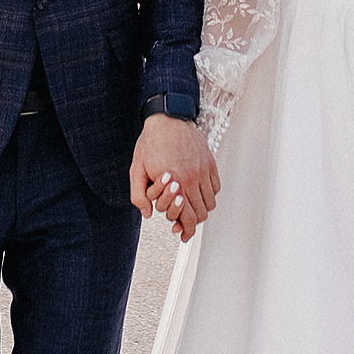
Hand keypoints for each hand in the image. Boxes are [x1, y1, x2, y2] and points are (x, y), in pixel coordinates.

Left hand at [129, 114, 218, 242]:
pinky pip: (216, 187)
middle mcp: (192, 178)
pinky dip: (210, 194)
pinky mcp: (209, 162)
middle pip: (201, 213)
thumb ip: (139, 195)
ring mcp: (203, 170)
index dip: (187, 231)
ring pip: (210, 202)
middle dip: (193, 222)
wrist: (167, 119)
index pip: (188, 217)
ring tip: (191, 206)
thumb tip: (147, 214)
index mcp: (175, 183)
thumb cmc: (151, 142)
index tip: (184, 235)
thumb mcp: (136, 170)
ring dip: (202, 209)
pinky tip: (198, 192)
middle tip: (185, 222)